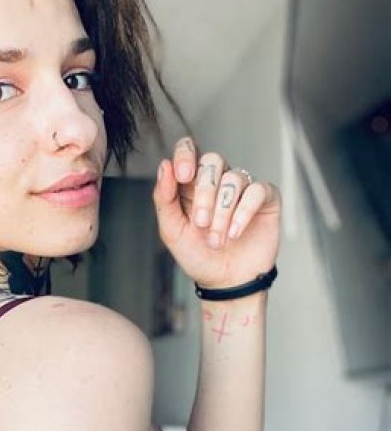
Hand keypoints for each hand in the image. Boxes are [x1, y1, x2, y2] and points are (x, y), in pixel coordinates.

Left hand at [152, 137, 281, 288]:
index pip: (189, 149)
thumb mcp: (172, 230)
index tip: (183, 175)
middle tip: (200, 223)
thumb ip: (164, 198)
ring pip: (234, 178)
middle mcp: (217, 181)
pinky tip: (234, 233)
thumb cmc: (197, 256)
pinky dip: (243, 212)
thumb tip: (164, 165)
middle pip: (213, 160)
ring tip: (216, 239)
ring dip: (222, 212)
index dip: (186, 154)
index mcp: (191, 184)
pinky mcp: (265, 199)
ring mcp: (242, 188)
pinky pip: (257, 191)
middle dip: (204, 193)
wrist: (224, 281)